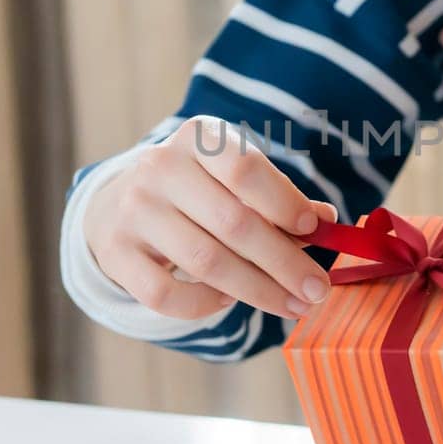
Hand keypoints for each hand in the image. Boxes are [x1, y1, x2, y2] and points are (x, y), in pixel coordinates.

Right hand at [83, 116, 336, 319]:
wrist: (118, 203)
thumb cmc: (197, 190)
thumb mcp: (232, 177)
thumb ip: (278, 197)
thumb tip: (327, 220)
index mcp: (196, 138)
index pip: (245, 168)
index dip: (284, 201)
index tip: (316, 230)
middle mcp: (160, 168)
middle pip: (234, 223)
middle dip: (284, 263)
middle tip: (318, 290)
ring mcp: (134, 211)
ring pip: (206, 263)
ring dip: (258, 291)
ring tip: (292, 305)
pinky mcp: (116, 252)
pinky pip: (167, 295)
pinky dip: (205, 305)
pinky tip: (228, 300)